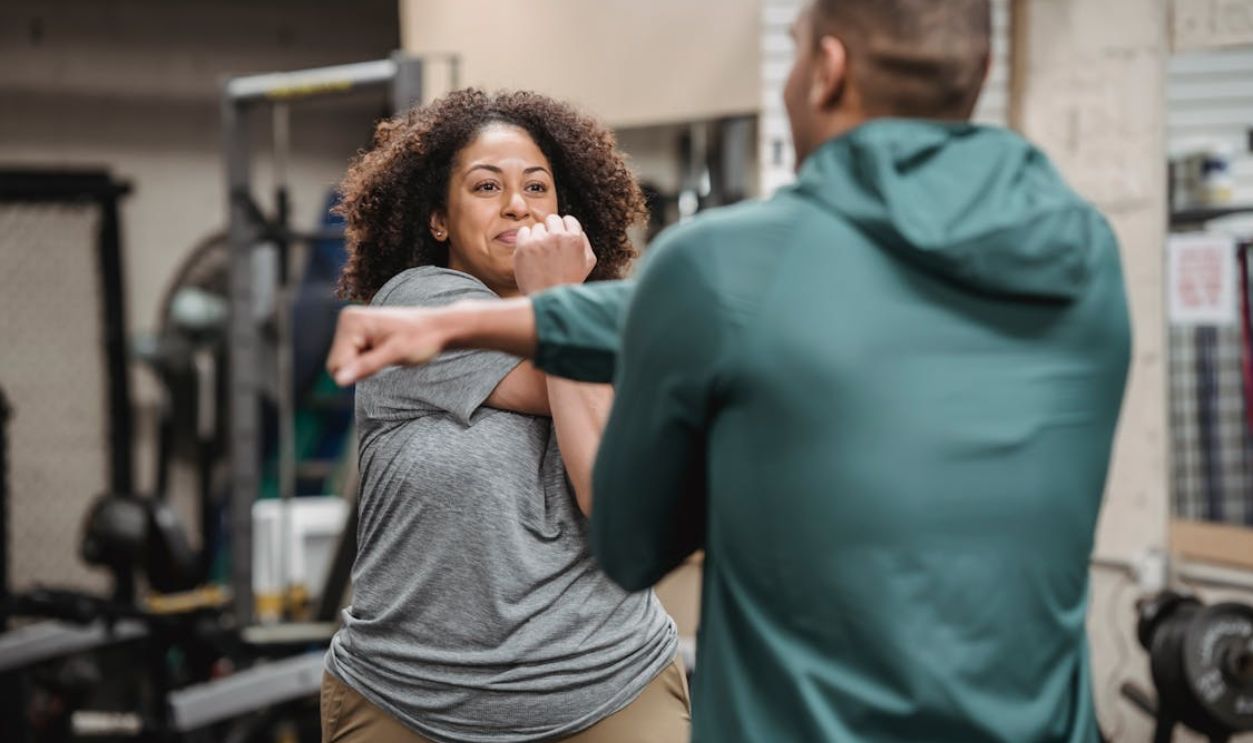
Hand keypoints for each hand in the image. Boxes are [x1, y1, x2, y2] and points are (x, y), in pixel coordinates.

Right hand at [326, 305, 448, 385]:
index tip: (384, 360)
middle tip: (386, 358)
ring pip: (344, 364)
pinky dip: (367, 362)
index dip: (359, 372)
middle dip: (360, 369)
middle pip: (336, 365)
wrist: (437, 328)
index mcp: (352, 322)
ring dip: (364, 366)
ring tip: (387, 354)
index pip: (336, 364)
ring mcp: (351, 326)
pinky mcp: (357, 333)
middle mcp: (347, 320)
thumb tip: (339, 381)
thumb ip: (366, 366)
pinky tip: (385, 351)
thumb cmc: (421, 339)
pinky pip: (352, 359)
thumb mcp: (395, 354)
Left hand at [514, 214, 595, 294]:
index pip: (568, 220)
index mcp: (575, 239)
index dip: (564, 230)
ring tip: (541, 257)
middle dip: (551, 231)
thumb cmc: (568, 282)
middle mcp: (558, 237)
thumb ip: (584, 242)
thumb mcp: (587, 264)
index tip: (560, 241)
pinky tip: (530, 254)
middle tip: (550, 248)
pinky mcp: (524, 246)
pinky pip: (524, 232)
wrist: (547, 298)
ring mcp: (540, 241)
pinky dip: (525, 240)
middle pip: (552, 219)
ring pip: (537, 227)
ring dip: (538, 238)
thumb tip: (576, 229)